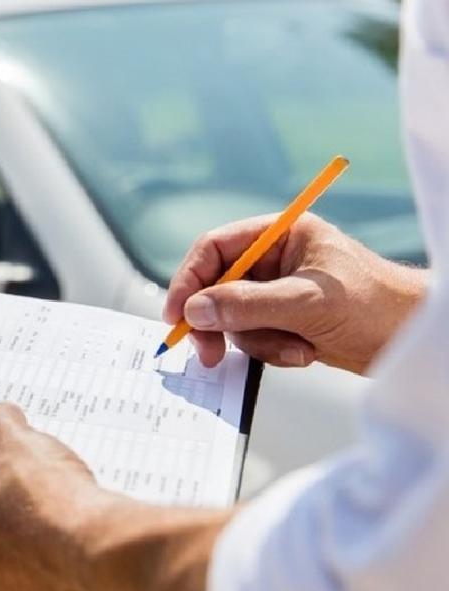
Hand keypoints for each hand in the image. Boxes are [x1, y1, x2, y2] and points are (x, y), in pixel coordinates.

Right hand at [164, 213, 426, 374]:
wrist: (414, 339)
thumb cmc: (376, 306)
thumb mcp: (306, 303)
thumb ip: (247, 304)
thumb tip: (195, 310)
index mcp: (282, 235)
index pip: (215, 249)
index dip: (190, 280)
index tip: (178, 315)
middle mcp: (276, 259)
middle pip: (217, 286)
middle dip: (218, 321)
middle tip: (209, 353)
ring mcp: (279, 291)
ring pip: (234, 318)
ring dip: (257, 341)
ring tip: (295, 348)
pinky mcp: (285, 320)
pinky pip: (254, 337)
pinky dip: (273, 351)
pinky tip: (305, 352)